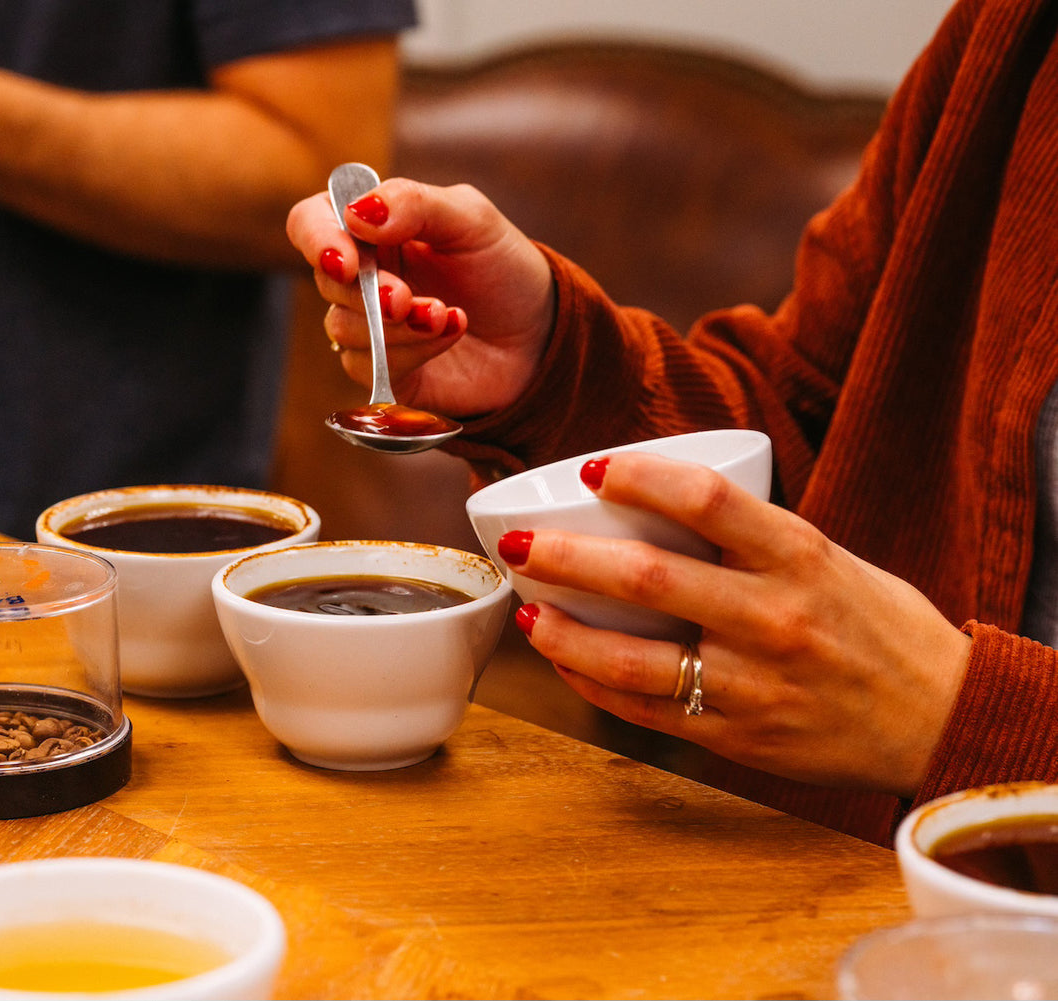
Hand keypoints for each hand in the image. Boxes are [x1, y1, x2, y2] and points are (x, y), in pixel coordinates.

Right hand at [285, 177, 555, 419]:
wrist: (540, 333)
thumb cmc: (503, 268)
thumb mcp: (471, 219)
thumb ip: (415, 203)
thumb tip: (355, 213)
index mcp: (372, 227)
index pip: (311, 222)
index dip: (318, 240)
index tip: (346, 262)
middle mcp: (362, 275)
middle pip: (326, 281)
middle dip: (370, 294)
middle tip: (409, 299)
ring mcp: (369, 326)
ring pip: (345, 329)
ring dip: (399, 326)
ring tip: (447, 315)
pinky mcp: (383, 370)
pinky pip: (368, 366)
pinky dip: (412, 351)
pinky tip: (450, 332)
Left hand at [499, 450, 971, 797]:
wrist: (941, 719)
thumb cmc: (878, 628)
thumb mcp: (829, 558)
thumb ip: (751, 537)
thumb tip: (654, 503)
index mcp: (800, 557)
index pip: (705, 498)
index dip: (637, 475)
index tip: (592, 468)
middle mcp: (774, 617)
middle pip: (647, 577)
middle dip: (565, 557)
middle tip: (518, 543)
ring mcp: (752, 684)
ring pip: (631, 658)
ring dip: (562, 633)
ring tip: (527, 609)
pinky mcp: (736, 737)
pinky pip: (643, 710)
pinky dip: (592, 684)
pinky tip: (565, 660)